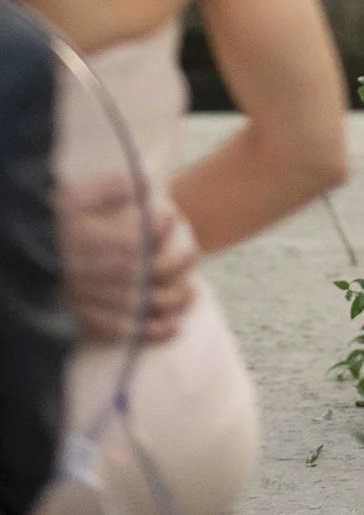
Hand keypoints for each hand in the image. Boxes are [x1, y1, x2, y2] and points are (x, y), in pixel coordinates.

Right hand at [56, 172, 198, 350]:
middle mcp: (105, 276)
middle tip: (194, 254)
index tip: (169, 219)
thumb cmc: (46, 229)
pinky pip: (127, 332)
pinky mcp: (88, 323)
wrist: (14, 263)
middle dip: (182, 264)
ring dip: (176, 300)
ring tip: (191, 292)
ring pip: (147, 305)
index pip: (148, 235)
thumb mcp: (75, 199)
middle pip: (156, 273)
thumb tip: (148, 181)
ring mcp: (98, 302)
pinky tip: (174, 327)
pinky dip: (154, 332)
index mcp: (103, 243)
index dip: (164, 225)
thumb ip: (114, 188)